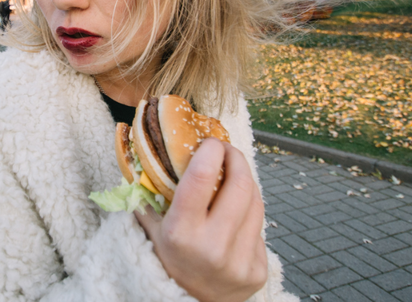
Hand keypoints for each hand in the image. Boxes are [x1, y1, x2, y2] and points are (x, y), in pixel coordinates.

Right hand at [135, 140, 266, 301]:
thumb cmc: (167, 260)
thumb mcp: (152, 229)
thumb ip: (151, 194)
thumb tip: (153, 153)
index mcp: (181, 233)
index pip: (201, 178)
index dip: (211, 151)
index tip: (211, 142)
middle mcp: (212, 247)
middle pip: (239, 185)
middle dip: (236, 159)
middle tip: (227, 151)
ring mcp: (239, 260)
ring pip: (255, 202)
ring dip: (245, 182)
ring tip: (233, 176)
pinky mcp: (258, 270)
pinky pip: (259, 227)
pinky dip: (249, 213)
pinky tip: (236, 212)